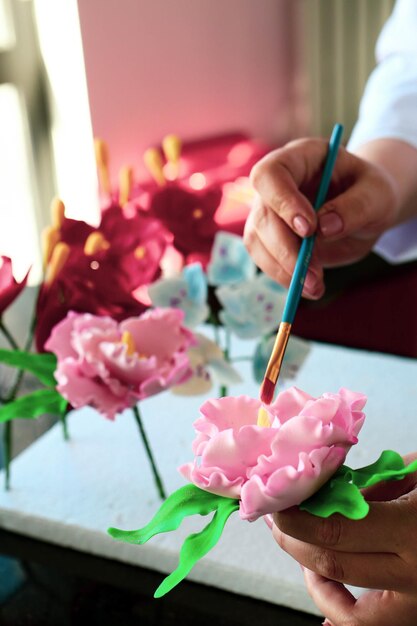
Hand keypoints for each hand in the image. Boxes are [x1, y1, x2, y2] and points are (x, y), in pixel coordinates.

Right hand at [244, 137, 398, 298]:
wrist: (365, 210)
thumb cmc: (371, 193)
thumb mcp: (376, 194)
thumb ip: (355, 207)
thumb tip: (324, 228)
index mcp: (299, 157)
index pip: (271, 174)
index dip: (282, 202)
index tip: (308, 230)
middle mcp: (276, 183)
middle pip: (262, 215)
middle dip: (286, 249)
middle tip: (312, 275)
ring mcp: (268, 210)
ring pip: (257, 240)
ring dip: (283, 268)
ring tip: (315, 286)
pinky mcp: (269, 237)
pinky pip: (264, 258)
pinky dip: (283, 276)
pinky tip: (308, 286)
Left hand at [272, 453, 416, 625]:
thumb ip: (375, 484)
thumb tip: (329, 491)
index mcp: (414, 532)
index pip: (335, 531)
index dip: (295, 518)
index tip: (274, 502)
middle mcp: (416, 578)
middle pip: (332, 565)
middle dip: (291, 542)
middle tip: (277, 520)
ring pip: (349, 616)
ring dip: (314, 583)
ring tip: (303, 554)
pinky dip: (342, 613)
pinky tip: (329, 592)